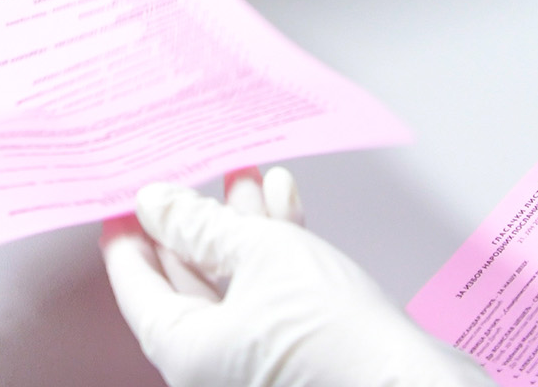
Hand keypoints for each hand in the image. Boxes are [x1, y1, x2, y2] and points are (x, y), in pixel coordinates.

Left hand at [103, 170, 478, 386]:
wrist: (411, 384)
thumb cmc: (335, 337)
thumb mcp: (259, 255)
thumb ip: (200, 226)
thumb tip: (156, 205)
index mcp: (184, 352)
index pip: (135, 283)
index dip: (130, 231)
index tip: (126, 194)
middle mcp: (210, 365)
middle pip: (186, 280)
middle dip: (198, 218)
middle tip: (195, 172)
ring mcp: (251, 362)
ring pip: (232, 283)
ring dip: (241, 225)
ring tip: (249, 172)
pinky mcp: (291, 355)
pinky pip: (266, 296)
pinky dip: (272, 252)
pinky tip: (284, 204)